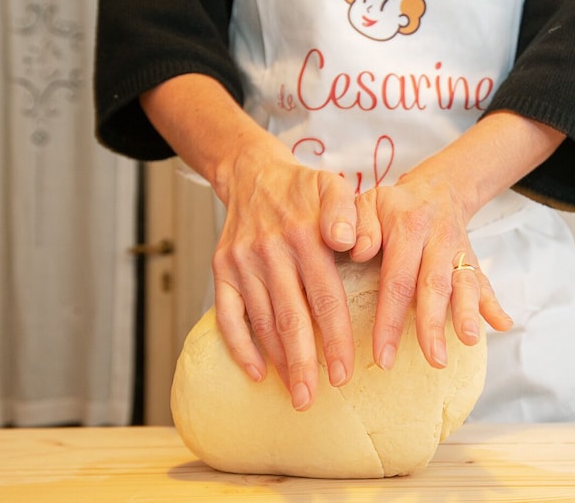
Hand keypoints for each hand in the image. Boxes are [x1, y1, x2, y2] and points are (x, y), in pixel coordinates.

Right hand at [212, 145, 359, 410]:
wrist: (253, 174)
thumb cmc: (304, 191)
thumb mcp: (334, 187)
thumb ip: (347, 213)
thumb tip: (352, 245)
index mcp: (305, 235)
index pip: (325, 297)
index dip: (336, 337)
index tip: (346, 373)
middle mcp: (271, 250)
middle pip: (290, 317)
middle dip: (304, 362)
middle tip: (313, 399)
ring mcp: (243, 261)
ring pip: (261, 320)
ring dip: (278, 361)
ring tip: (295, 394)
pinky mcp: (221, 268)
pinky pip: (227, 313)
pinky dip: (240, 345)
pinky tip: (257, 372)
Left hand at [352, 169, 512, 371]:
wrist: (434, 189)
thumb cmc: (392, 206)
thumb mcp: (368, 202)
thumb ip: (359, 224)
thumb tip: (358, 250)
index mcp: (407, 227)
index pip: (397, 279)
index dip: (390, 320)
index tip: (383, 356)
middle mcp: (436, 239)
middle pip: (435, 286)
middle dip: (434, 325)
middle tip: (434, 359)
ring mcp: (458, 250)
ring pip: (464, 284)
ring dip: (467, 314)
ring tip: (467, 341)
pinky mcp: (472, 259)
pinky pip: (484, 281)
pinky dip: (493, 304)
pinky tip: (503, 324)